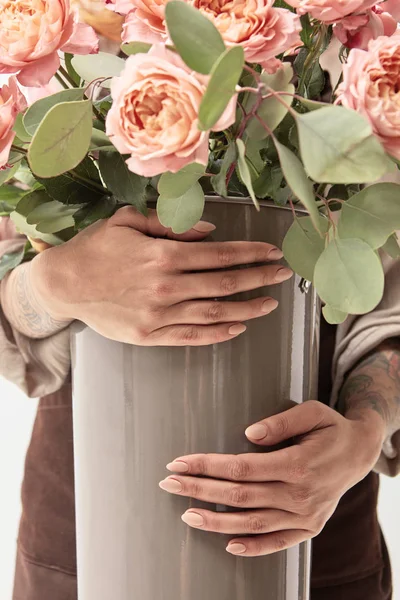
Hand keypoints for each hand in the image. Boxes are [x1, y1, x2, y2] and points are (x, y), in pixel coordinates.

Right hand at [31, 207, 292, 345]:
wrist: (64, 284)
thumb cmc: (96, 248)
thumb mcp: (129, 222)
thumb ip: (171, 225)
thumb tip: (211, 231)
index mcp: (163, 255)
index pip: (221, 254)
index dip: (251, 254)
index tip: (272, 254)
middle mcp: (166, 286)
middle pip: (225, 284)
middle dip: (259, 278)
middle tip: (283, 276)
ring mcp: (159, 314)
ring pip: (215, 313)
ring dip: (247, 308)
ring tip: (269, 304)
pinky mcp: (150, 336)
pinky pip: (191, 337)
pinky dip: (217, 334)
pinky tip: (237, 327)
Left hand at [160, 401, 384, 555]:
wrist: (360, 453)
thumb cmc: (331, 428)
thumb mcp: (312, 413)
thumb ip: (281, 422)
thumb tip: (249, 434)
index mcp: (298, 464)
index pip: (241, 468)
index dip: (207, 466)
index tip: (180, 462)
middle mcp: (300, 494)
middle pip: (239, 496)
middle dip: (200, 490)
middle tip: (169, 483)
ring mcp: (305, 515)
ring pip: (252, 523)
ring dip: (216, 521)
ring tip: (186, 514)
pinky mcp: (309, 528)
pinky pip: (277, 543)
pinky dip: (252, 548)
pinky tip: (228, 544)